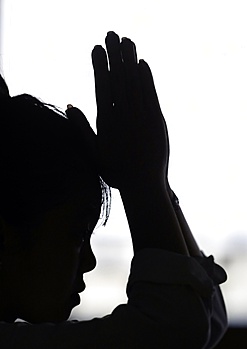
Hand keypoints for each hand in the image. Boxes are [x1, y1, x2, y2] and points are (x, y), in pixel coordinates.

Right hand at [92, 32, 169, 188]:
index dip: (99, 65)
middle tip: (111, 34)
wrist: (144, 185)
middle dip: (114, 55)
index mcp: (107, 121)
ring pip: (135, 82)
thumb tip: (70, 105)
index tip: (97, 48)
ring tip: (126, 41)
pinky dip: (147, 77)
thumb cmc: (116, 171)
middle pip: (118, 79)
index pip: (102, 86)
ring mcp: (142, 116)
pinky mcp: (157, 120)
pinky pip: (151, 94)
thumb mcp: (93, 152)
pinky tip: (143, 63)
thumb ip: (81, 128)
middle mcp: (124, 115)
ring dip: (130, 60)